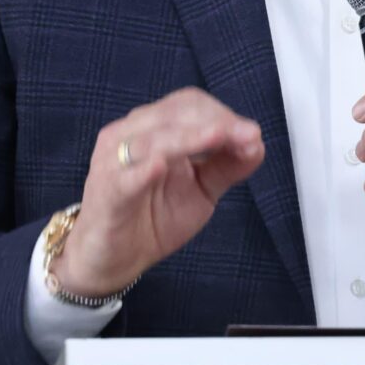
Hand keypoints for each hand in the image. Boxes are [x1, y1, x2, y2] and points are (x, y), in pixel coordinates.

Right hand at [56, 88, 263, 297]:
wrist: (112, 259)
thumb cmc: (152, 217)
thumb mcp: (201, 190)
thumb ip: (227, 165)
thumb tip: (257, 142)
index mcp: (154, 129)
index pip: (189, 105)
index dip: (223, 114)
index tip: (252, 134)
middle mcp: (131, 136)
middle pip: (174, 114)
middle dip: (215, 122)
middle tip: (247, 137)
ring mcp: (115, 162)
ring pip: (153, 139)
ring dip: (190, 137)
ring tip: (219, 138)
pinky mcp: (107, 193)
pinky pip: (125, 177)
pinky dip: (143, 169)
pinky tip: (161, 166)